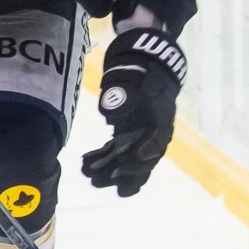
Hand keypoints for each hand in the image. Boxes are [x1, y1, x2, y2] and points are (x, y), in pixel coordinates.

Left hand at [80, 28, 185, 195]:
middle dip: (119, 172)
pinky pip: (118, 154)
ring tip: (88, 176)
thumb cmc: (143, 75)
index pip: (155, 145)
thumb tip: (109, 112)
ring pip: (128, 161)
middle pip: (141, 161)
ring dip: (109, 171)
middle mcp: (154, 135)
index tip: (122, 166)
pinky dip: (103, 160)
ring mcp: (141, 138)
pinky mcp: (129, 137)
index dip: (140, 158)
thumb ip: (124, 96)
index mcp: (162, 122)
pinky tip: (86, 164)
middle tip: (98, 179)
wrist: (148, 68)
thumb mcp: (137, 81)